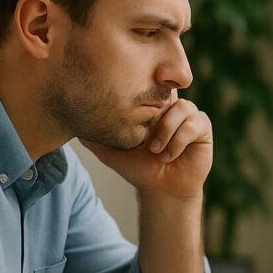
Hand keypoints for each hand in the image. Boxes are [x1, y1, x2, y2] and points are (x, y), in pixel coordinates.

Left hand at [81, 92, 211, 199]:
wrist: (161, 190)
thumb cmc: (139, 168)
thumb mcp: (111, 151)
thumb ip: (93, 137)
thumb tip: (69, 123)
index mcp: (153, 106)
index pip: (151, 82)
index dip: (147, 82)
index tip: (136, 94)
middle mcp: (172, 106)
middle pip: (166, 91)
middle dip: (155, 113)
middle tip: (144, 138)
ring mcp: (190, 115)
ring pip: (181, 108)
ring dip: (165, 132)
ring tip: (155, 151)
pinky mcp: (203, 127)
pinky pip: (193, 125)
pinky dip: (178, 141)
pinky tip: (168, 156)